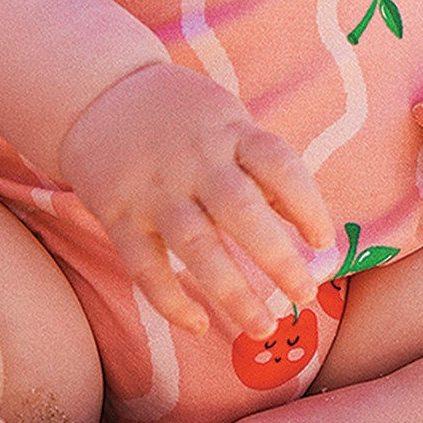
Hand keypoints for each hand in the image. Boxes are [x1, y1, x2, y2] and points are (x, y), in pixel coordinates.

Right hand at [57, 64, 334, 340]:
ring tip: (263, 327)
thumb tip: (308, 227)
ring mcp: (154, 190)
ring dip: (232, 292)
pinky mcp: (119, 215)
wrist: (99, 95)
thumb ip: (262, 167)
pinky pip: (146, 267)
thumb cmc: (182, 120)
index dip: (307, 204)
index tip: (324, 241)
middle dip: (276, 258)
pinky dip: (171, 301)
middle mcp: (194, 161)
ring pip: (195, 245)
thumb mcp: (228, 121)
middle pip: (239, 209)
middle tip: (305, 295)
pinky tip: (200, 325)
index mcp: (229, 132)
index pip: (278, 165)